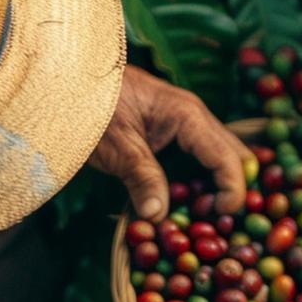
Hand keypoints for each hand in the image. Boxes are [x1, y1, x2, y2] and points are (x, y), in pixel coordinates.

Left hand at [88, 65, 251, 219]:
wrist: (66, 81)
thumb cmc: (91, 105)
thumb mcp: (117, 146)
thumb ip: (142, 179)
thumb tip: (159, 216)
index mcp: (188, 116)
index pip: (228, 158)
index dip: (233, 190)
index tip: (222, 217)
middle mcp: (195, 118)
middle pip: (235, 156)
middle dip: (233, 189)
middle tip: (216, 220)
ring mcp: (185, 124)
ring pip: (219, 159)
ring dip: (215, 188)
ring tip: (199, 218)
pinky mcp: (170, 134)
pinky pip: (197, 160)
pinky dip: (196, 183)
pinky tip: (182, 204)